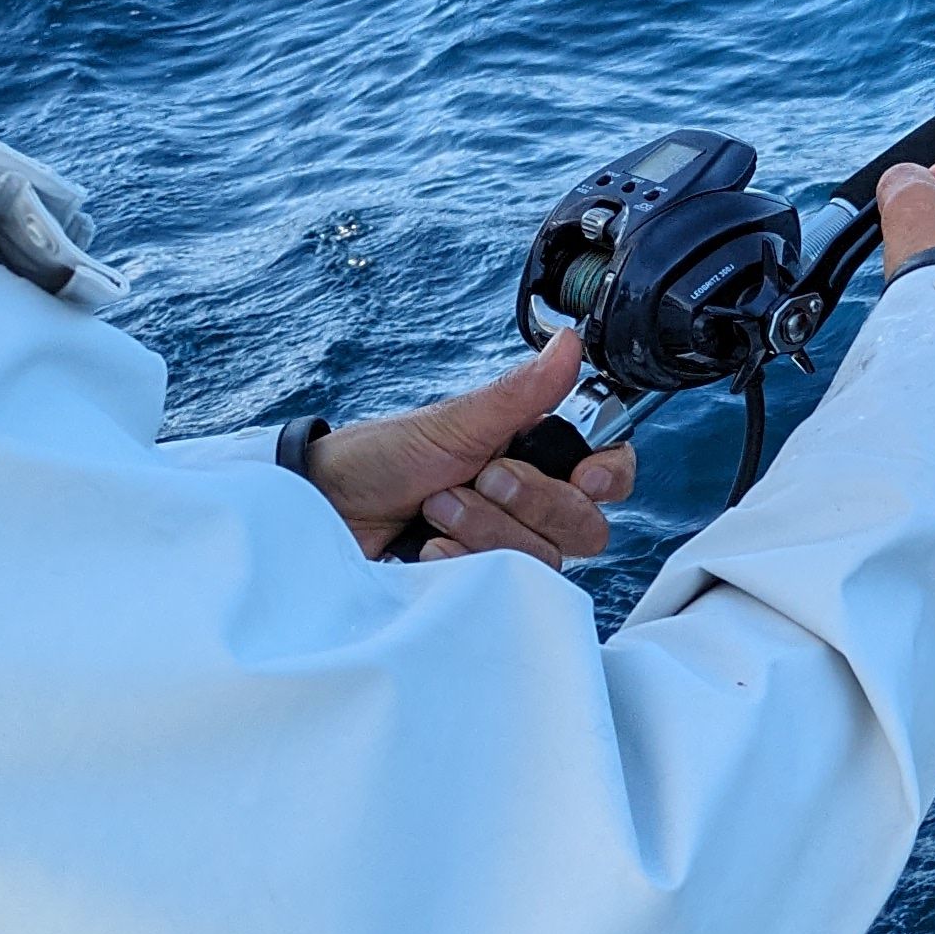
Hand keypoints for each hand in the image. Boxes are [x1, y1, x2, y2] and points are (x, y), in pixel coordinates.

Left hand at [299, 327, 637, 565]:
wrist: (326, 512)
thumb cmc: (383, 459)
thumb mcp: (455, 423)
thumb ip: (520, 394)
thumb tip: (570, 344)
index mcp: (535, 459)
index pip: (608, 473)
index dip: (608, 477)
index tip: (584, 477)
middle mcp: (530, 508)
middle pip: (585, 524)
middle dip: (530, 500)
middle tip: (479, 476)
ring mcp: (506, 552)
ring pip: (545, 557)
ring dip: (486, 528)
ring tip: (436, 508)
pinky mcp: (482, 589)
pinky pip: (504, 589)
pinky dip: (463, 564)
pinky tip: (429, 549)